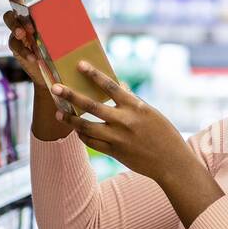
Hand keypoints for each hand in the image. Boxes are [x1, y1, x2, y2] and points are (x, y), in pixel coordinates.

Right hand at [4, 0, 71, 140]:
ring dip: (16, 24)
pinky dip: (24, 50)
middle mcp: (29, 17)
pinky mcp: (18, 47)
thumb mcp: (74, 38)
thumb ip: (76, 30)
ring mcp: (21, 31)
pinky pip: (15, 45)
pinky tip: (33, 56)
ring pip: (10, 20)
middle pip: (16, 2)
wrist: (61, 77)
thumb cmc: (70, 52)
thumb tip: (90, 27)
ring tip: (24, 32)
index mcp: (43, 11)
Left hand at [51, 62, 193, 184]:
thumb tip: (120, 85)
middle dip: (71, 96)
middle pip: (91, 106)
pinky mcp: (115, 152)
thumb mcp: (151, 113)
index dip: (94, 75)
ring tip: (58, 114)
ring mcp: (118, 138)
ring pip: (87, 126)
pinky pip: (92, 143)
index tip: (80, 65)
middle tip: (55, 88)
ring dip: (71, 119)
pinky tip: (76, 130)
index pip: (110, 86)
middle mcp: (125, 121)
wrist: (171, 163)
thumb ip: (133, 100)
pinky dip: (83, 135)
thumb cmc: (164, 134)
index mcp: (136, 107)